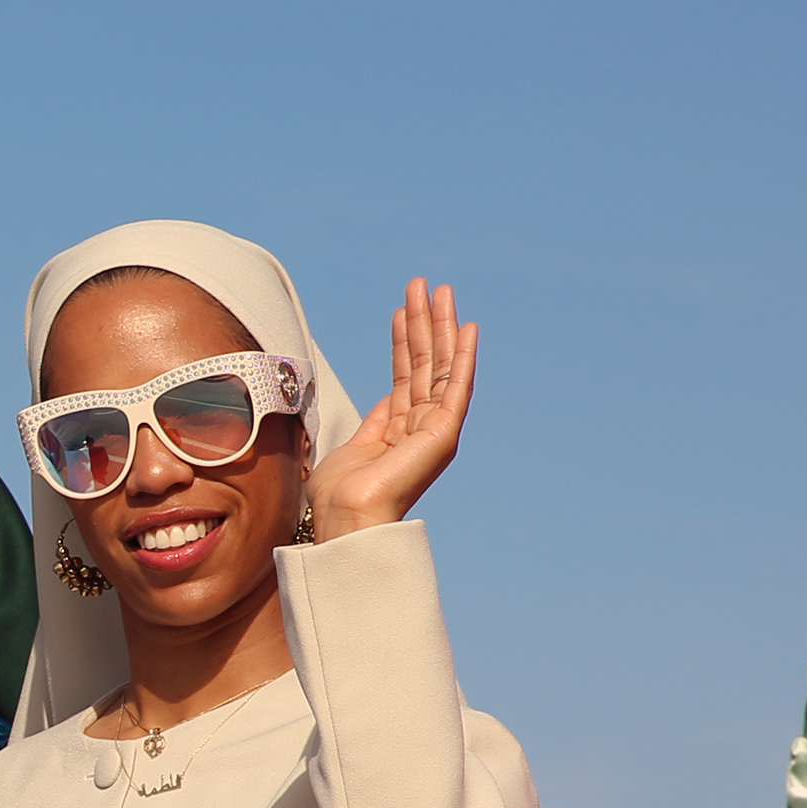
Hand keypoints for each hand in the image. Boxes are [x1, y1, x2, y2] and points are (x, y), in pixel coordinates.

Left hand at [307, 280, 477, 541]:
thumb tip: (386, 400)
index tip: (404, 310)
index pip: (405, 376)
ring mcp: (434, 431)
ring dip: (438, 326)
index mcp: (400, 433)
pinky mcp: (443, 433)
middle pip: (424, 366)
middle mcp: (422, 430)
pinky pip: (455, 386)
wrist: (346, 521)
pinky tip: (466, 327)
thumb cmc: (340, 498)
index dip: (404, 341)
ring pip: (438, 367)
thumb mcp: (356, 447)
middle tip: (423, 286)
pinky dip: (463, 356)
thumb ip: (375, 421)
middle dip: (424, 324)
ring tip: (437, 289)